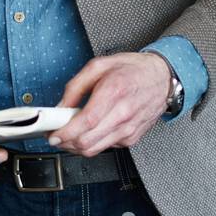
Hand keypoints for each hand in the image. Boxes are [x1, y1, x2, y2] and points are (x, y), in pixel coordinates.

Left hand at [49, 53, 170, 155]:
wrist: (162, 77)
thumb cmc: (133, 69)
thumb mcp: (99, 65)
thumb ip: (76, 86)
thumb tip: (61, 106)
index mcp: (114, 92)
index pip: (86, 122)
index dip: (66, 132)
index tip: (52, 134)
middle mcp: (123, 114)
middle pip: (88, 141)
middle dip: (65, 142)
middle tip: (56, 135)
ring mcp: (129, 129)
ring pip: (95, 149)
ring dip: (76, 146)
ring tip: (68, 135)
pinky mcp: (132, 138)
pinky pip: (106, 147)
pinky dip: (92, 143)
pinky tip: (90, 131)